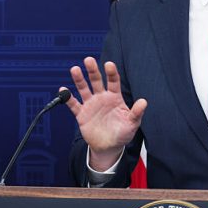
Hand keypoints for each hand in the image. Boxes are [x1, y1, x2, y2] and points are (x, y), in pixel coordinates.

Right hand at [64, 57, 146, 171]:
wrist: (109, 147)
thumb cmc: (122, 134)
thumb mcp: (132, 124)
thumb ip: (136, 113)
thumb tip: (144, 102)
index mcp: (115, 98)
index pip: (113, 81)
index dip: (111, 73)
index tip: (109, 64)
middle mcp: (102, 98)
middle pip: (96, 80)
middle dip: (93, 70)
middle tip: (89, 60)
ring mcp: (91, 105)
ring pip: (84, 89)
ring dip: (79, 79)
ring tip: (75, 69)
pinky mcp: (82, 114)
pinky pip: (74, 104)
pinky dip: (68, 97)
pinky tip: (64, 89)